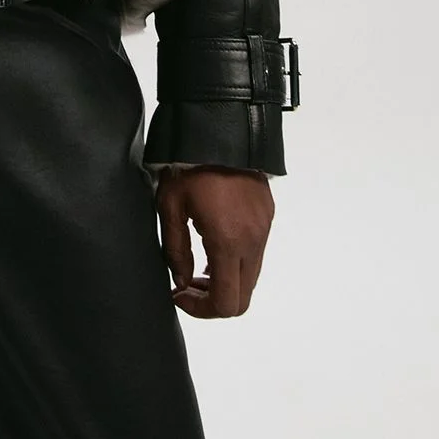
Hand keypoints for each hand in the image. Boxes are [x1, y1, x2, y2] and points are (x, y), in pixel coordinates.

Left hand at [154, 165, 273, 317]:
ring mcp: (264, 229)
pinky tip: (213, 244)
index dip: (201, 309)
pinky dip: (236, 262)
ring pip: (251, 278)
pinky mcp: (267, 216)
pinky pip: (255, 254)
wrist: (222, 129)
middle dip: (213, 300)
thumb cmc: (191, 165)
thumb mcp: (170, 206)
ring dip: (225, 281)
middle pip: (243, 297)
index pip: (226, 303)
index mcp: (229, 242)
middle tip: (188, 284)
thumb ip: (176, 250)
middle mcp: (253, 241)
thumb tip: (182, 280)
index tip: (179, 293)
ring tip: (199, 265)